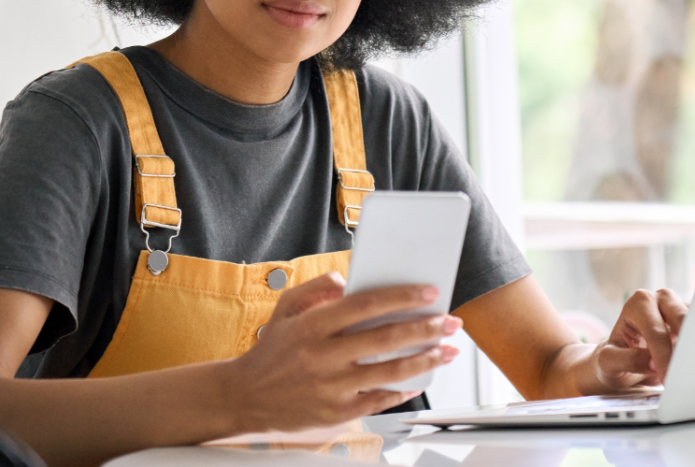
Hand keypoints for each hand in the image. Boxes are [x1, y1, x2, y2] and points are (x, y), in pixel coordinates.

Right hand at [225, 271, 461, 431]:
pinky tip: (420, 380)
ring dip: (425, 360)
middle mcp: (323, 356)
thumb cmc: (271, 350)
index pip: (365, 305)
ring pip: (389, 372)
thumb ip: (317, 286)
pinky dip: (403, 390)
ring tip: (447, 351)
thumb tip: (350, 279)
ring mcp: (331, 387)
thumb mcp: (286, 307)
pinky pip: (378, 401)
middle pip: (386, 338)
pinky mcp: (335, 414)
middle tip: (450, 322)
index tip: (429, 292)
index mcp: (313, 326)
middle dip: (426, 328)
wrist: (244, 397)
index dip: (401, 297)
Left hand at [591, 288, 687, 389]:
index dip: (663, 357)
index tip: (667, 379)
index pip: (656, 331)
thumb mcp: (609, 361)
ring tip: (694, 373)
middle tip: (686, 375)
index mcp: (639, 304)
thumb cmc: (615, 358)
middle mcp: (661, 300)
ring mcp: (680, 308)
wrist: (623, 361)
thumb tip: (654, 363)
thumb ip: (627, 360)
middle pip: (682, 320)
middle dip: (685, 349)